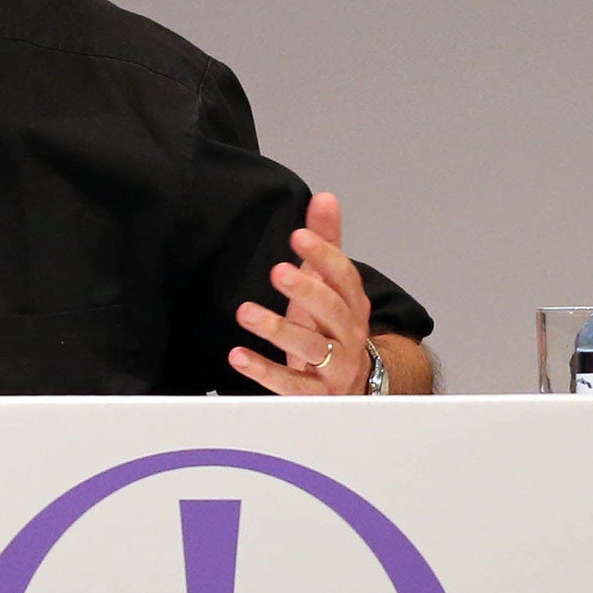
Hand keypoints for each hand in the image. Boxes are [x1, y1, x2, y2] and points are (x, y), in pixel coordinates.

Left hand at [229, 192, 374, 395]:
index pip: (344, 276)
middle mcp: (349, 333)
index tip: (298, 236)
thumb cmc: (334, 327)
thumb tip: (325, 198)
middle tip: (278, 271)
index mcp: (353, 303)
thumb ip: (326, 242)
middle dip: (306, 290)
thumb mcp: (332, 286)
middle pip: (332, 311)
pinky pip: (289, 384)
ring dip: (277, 329)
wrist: (355, 384)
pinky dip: (263, 370)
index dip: (324, 255)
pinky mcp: (315, 394)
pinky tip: (238, 355)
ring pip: (310, 347)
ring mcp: (335, 366)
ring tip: (246, 313)